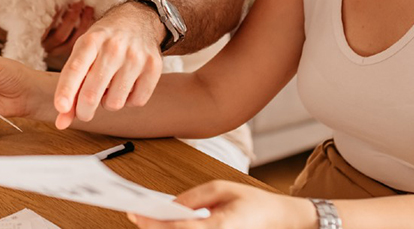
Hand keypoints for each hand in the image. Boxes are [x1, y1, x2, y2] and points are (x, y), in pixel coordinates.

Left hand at [52, 2, 163, 128]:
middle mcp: (113, 47)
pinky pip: (137, 102)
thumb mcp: (83, 54)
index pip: (75, 68)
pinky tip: (127, 86)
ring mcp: (136, 56)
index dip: (66, 90)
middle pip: (92, 93)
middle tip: (83, 112)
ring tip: (110, 87)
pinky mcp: (154, 66)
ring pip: (115, 103)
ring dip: (108, 103)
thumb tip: (61, 123)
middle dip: (84, 111)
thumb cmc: (103, 43)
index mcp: (91, 41)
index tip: (60, 108)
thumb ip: (71, 87)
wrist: (138, 21)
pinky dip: (129, 101)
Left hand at [127, 181, 317, 228]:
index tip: (136, 214)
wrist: (278, 218)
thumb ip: (194, 197)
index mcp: (220, 226)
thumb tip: (169, 204)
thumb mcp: (222, 188)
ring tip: (145, 217)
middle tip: (135, 215)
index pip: (180, 227)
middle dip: (155, 227)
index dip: (155, 222)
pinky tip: (164, 222)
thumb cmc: (253, 202)